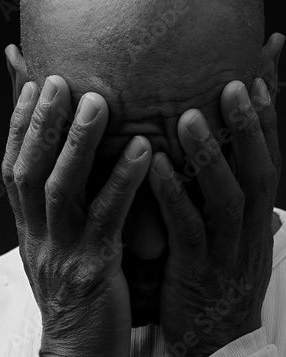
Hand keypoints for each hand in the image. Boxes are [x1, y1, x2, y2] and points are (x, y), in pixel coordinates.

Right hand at [1, 75, 151, 356]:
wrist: (77, 350)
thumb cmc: (72, 292)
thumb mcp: (53, 246)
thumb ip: (56, 207)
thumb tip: (62, 165)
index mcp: (26, 228)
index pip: (11, 169)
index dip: (17, 126)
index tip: (29, 86)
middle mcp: (36, 235)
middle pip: (29, 172)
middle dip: (40, 124)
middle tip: (56, 81)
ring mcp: (62, 252)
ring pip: (60, 190)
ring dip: (76, 144)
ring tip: (97, 102)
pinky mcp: (94, 270)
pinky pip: (107, 220)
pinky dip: (122, 182)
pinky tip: (142, 151)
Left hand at [149, 78, 279, 355]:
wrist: (211, 341)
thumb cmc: (213, 281)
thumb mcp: (227, 239)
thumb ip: (224, 203)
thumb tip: (222, 167)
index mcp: (254, 220)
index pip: (266, 162)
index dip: (265, 122)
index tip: (257, 80)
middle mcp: (248, 231)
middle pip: (257, 172)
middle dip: (249, 128)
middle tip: (234, 84)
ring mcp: (226, 252)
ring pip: (227, 197)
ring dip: (211, 155)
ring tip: (191, 117)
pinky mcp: (196, 272)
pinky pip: (187, 229)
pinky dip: (173, 194)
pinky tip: (155, 165)